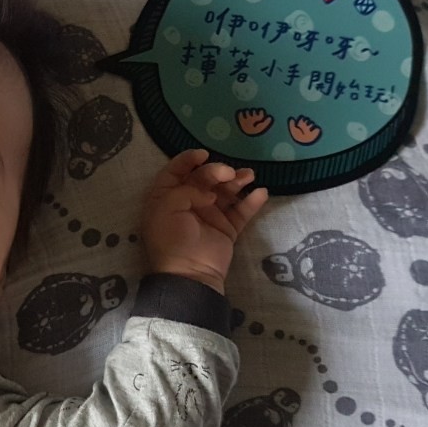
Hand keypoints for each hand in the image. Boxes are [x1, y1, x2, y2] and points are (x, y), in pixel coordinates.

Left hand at [141, 149, 267, 293]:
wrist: (189, 273)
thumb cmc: (171, 238)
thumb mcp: (167, 207)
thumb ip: (186, 190)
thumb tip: (210, 193)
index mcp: (165, 198)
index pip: (175, 172)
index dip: (188, 160)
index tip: (203, 154)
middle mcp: (187, 204)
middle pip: (203, 179)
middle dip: (216, 171)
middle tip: (227, 173)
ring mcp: (208, 216)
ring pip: (225, 192)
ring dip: (237, 181)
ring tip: (248, 176)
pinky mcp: (226, 229)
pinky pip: (241, 212)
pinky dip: (252, 202)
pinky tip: (262, 193)